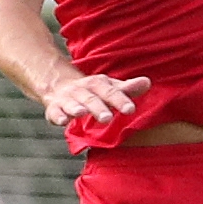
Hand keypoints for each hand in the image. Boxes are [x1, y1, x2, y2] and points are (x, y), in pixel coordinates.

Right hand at [37, 72, 151, 127]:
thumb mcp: (109, 88)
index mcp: (98, 84)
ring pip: (72, 103)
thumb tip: (147, 82)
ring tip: (81, 113)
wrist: (58, 84)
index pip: (111, 92)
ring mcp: (68, 99)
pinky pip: (55, 112)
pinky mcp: (55, 108)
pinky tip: (62, 121)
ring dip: (76, 108)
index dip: (120, 100)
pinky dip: (57, 116)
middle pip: (92, 98)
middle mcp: (83, 90)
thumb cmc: (92, 90)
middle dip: (99, 107)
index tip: (130, 109)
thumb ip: (127, 89)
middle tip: (107, 118)